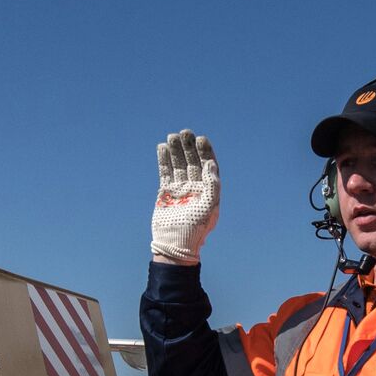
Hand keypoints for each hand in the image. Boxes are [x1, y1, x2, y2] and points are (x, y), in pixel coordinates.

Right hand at [152, 130, 219, 263]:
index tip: (201, 139)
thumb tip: (211, 164)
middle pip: (192, 162)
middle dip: (189, 147)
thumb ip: (212, 185)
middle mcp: (196, 188)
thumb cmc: (196, 229)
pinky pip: (165, 173)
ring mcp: (180, 189)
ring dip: (176, 151)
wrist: (176, 243)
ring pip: (178, 165)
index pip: (208, 166)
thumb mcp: (209, 206)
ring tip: (172, 136)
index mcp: (209, 191)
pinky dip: (164, 160)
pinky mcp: (166, 192)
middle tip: (185, 132)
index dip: (205, 152)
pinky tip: (162, 147)